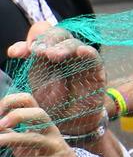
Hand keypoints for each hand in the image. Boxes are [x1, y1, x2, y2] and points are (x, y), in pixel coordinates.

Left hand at [0, 94, 78, 156]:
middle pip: (39, 114)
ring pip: (35, 138)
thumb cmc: (43, 152)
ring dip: (11, 139)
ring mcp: (54, 147)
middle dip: (17, 116)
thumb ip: (10, 131)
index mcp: (42, 121)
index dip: (10, 102)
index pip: (28, 100)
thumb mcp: (27, 138)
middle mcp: (51, 130)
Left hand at [9, 23, 107, 139]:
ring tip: (52, 55)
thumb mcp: (33, 83)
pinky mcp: (96, 71)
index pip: (40, 35)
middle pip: (57, 34)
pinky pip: (94, 57)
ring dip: (62, 47)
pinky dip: (88, 52)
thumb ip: (27, 65)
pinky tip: (80, 52)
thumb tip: (13, 51)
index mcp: (46, 52)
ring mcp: (80, 60)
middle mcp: (64, 52)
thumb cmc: (51, 102)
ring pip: (73, 43)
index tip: (15, 54)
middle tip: (35, 51)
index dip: (29, 40)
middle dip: (46, 40)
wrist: (68, 122)